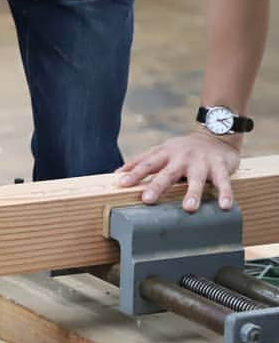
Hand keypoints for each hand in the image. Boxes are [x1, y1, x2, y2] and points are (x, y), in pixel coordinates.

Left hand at [115, 129, 241, 211]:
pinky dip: (226, 193)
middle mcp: (182, 158)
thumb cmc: (182, 149)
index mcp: (165, 154)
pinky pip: (223, 182)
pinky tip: (225, 206)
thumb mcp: (160, 151)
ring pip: (197, 179)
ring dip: (193, 193)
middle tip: (147, 199)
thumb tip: (116, 174)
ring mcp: (202, 163)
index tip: (121, 183)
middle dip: (157, 186)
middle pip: (168, 173)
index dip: (134, 173)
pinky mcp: (221, 167)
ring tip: (189, 208)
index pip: (146, 165)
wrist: (216, 133)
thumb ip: (140, 162)